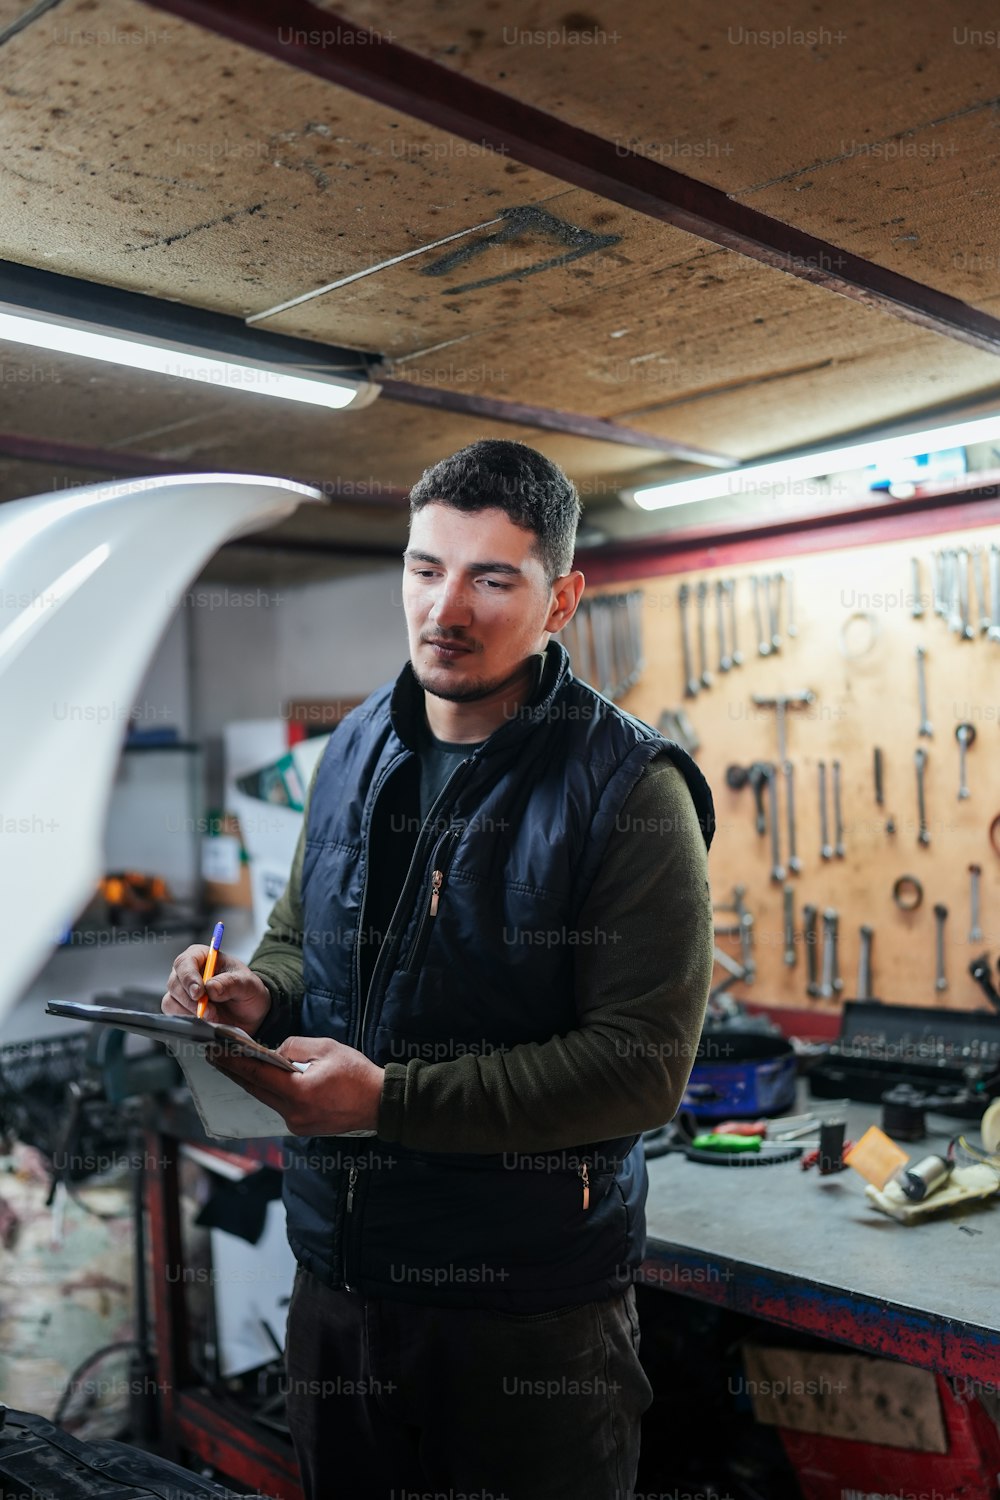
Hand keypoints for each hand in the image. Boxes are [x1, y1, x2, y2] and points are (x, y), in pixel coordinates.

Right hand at [162, 943, 271, 1035]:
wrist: (250, 1012)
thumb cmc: (247, 991)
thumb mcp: (247, 984)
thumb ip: (230, 983)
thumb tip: (211, 987)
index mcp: (202, 957)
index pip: (185, 962)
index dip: (189, 977)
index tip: (199, 992)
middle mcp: (188, 972)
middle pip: (175, 983)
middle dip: (190, 1000)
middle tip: (208, 1009)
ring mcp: (182, 992)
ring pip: (171, 1001)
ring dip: (190, 1012)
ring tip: (212, 1014)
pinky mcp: (181, 1009)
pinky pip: (175, 1015)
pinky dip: (188, 1020)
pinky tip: (206, 1020)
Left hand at [207, 1036, 384, 1135]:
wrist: (380, 1103)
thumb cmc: (357, 1073)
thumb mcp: (326, 1048)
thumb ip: (295, 1047)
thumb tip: (275, 1053)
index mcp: (299, 1092)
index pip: (258, 1075)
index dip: (234, 1063)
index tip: (216, 1052)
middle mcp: (294, 1113)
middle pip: (256, 1090)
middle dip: (234, 1072)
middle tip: (215, 1057)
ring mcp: (298, 1124)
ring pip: (267, 1099)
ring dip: (251, 1082)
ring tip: (233, 1066)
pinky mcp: (303, 1127)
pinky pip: (280, 1106)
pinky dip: (269, 1092)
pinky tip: (263, 1080)